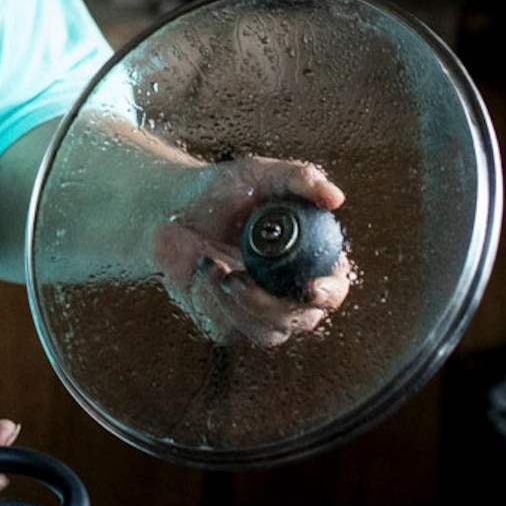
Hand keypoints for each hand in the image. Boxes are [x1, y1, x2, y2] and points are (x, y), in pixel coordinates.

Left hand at [152, 155, 350, 347]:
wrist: (169, 208)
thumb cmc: (220, 190)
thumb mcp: (260, 174)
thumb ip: (300, 178)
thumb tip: (336, 199)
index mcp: (309, 261)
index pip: (334, 289)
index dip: (329, 293)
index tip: (311, 288)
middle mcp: (289, 292)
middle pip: (303, 320)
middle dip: (274, 307)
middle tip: (239, 279)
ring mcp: (259, 312)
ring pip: (267, 332)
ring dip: (239, 303)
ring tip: (212, 263)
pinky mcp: (226, 323)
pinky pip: (228, 328)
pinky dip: (212, 300)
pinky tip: (202, 270)